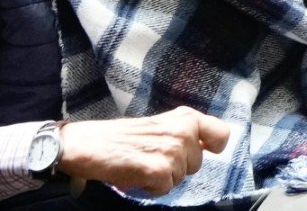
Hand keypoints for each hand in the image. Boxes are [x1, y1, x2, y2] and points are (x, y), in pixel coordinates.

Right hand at [58, 107, 230, 194]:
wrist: (86, 144)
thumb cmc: (121, 137)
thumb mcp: (159, 125)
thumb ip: (183, 133)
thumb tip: (203, 148)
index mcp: (184, 117)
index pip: (220, 134)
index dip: (213, 147)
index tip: (203, 150)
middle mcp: (182, 131)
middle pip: (196, 165)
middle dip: (176, 167)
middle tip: (151, 157)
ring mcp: (172, 150)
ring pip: (180, 178)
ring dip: (161, 177)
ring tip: (141, 163)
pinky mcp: (158, 169)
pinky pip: (165, 189)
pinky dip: (150, 187)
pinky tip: (136, 174)